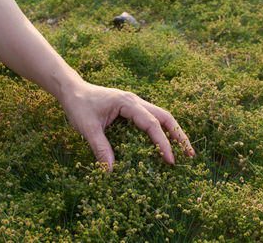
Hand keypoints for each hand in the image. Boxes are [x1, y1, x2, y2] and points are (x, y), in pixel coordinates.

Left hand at [59, 81, 195, 169]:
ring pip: (162, 116)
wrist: (72, 89)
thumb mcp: (87, 127)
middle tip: (191, 154)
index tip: (170, 161)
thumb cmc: (79, 105)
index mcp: (127, 103)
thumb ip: (100, 147)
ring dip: (174, 132)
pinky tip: (165, 143)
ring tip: (185, 150)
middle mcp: (136, 101)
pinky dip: (162, 131)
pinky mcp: (132, 109)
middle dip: (179, 135)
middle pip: (165, 117)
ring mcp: (136, 103)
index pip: (151, 124)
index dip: (163, 143)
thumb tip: (111, 172)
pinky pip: (152, 119)